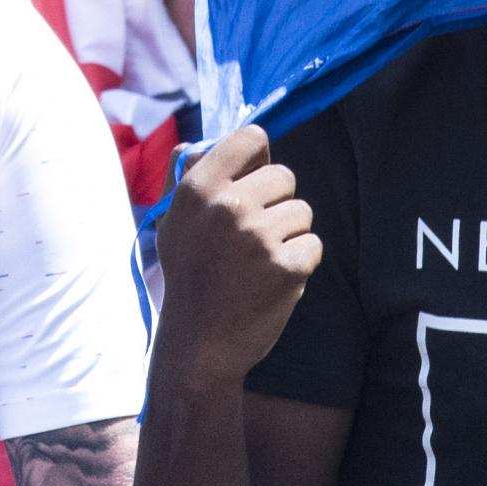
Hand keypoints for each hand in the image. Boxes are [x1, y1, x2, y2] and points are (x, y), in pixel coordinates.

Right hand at [150, 124, 323, 384]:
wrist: (198, 347)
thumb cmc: (189, 279)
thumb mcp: (173, 223)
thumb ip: (191, 178)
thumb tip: (205, 142)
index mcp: (198, 188)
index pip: (252, 138)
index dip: (258, 159)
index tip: (254, 181)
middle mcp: (228, 206)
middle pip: (285, 176)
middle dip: (276, 203)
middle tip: (252, 237)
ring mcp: (258, 237)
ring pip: (302, 212)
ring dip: (289, 235)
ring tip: (260, 262)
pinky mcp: (287, 267)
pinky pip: (313, 245)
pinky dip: (300, 263)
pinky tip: (273, 281)